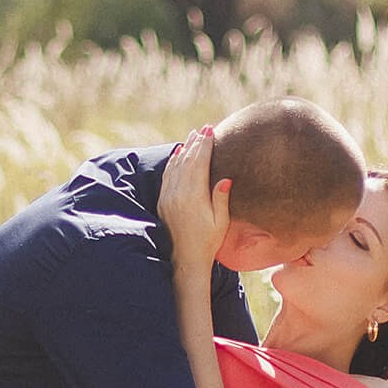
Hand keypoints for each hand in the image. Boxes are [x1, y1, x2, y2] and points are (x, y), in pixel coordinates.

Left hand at [160, 125, 227, 268]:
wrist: (185, 260)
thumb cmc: (208, 242)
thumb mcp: (220, 222)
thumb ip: (221, 199)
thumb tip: (225, 178)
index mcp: (194, 197)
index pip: (199, 163)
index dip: (205, 146)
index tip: (211, 131)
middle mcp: (178, 194)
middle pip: (187, 160)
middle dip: (196, 143)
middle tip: (205, 128)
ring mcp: (168, 197)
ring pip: (175, 166)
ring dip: (185, 149)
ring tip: (193, 136)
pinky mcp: (162, 202)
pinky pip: (167, 175)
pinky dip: (173, 162)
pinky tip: (178, 153)